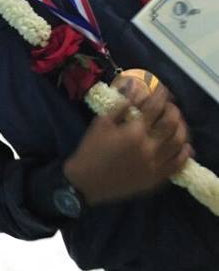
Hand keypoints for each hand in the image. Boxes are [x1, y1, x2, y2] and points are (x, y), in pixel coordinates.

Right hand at [63, 90, 191, 204]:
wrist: (86, 182)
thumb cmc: (91, 150)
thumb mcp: (102, 123)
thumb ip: (121, 105)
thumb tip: (135, 88)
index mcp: (134, 132)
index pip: (155, 107)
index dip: (160, 95)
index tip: (161, 90)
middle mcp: (149, 148)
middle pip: (172, 124)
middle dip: (173, 110)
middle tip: (169, 105)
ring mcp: (155, 165)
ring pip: (179, 143)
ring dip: (182, 129)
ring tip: (177, 123)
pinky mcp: (156, 179)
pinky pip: (177, 165)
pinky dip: (184, 153)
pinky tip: (183, 145)